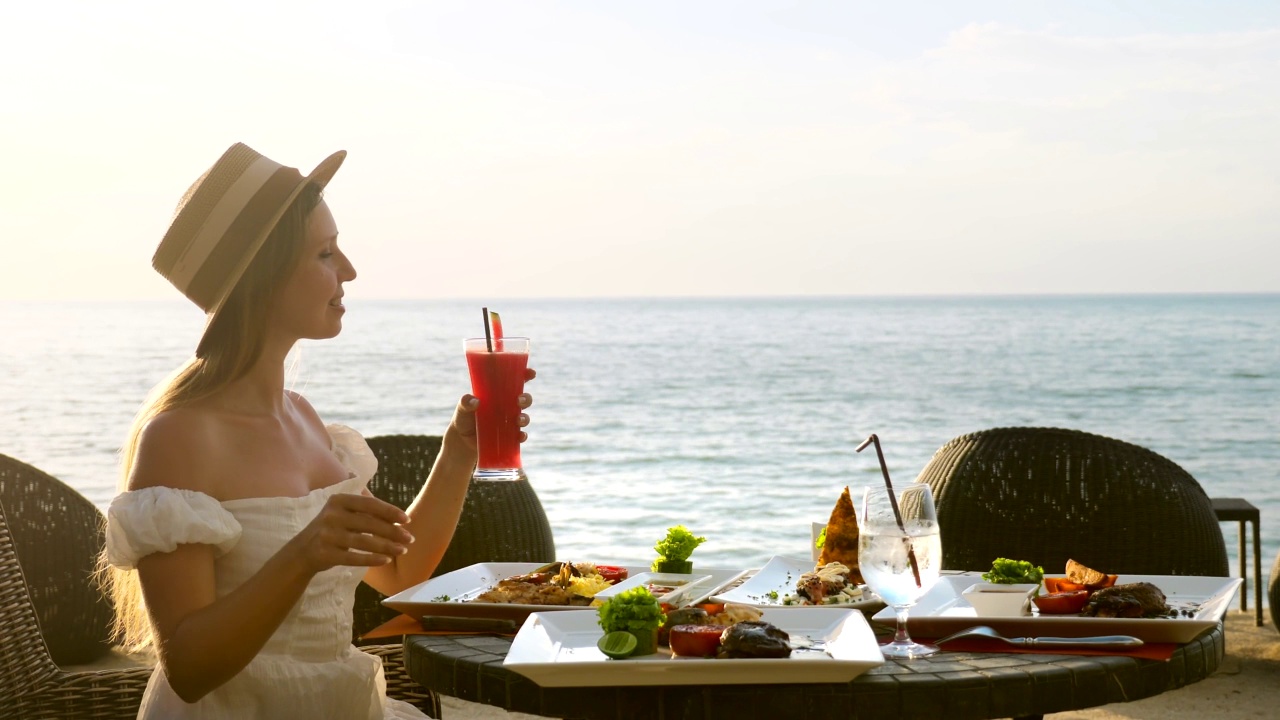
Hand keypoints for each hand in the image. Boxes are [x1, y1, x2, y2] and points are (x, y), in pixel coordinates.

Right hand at [291, 494, 413, 574]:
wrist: (301, 552)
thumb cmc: (331, 529)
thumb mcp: (342, 512)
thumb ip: (364, 510)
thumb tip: (398, 518)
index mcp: (339, 500)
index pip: (370, 504)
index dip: (390, 512)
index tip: (407, 520)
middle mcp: (331, 515)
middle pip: (369, 523)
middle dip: (393, 532)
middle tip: (410, 538)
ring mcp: (327, 535)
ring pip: (364, 542)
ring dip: (387, 547)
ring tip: (403, 550)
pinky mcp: (325, 553)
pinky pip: (354, 558)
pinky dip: (372, 560)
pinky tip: (386, 560)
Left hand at [449, 367, 535, 447]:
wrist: (462, 440)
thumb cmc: (463, 418)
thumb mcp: (462, 408)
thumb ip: (465, 402)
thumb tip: (475, 401)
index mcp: (498, 394)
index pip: (514, 381)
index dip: (525, 375)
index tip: (531, 373)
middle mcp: (507, 406)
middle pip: (524, 399)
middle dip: (526, 398)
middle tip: (520, 400)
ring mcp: (509, 422)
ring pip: (524, 417)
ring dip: (525, 418)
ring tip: (519, 420)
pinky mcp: (509, 437)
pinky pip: (520, 435)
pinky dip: (522, 436)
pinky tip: (519, 436)